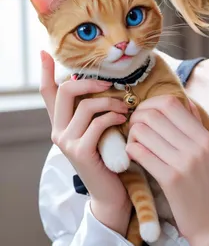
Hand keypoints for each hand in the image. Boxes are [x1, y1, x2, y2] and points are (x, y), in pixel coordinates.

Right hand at [40, 51, 131, 229]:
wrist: (110, 193)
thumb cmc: (109, 158)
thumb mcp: (100, 131)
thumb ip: (97, 112)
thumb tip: (105, 85)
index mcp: (61, 123)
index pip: (48, 92)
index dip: (45, 71)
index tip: (45, 52)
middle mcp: (57, 131)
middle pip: (65, 91)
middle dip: (90, 82)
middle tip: (110, 84)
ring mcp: (66, 141)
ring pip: (86, 106)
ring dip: (111, 102)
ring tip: (125, 107)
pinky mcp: (79, 151)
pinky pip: (97, 123)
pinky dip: (114, 117)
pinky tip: (124, 119)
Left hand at [126, 95, 208, 245]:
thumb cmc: (206, 187)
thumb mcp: (208, 153)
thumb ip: (196, 126)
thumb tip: (184, 100)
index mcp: (205, 137)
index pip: (171, 103)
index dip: (151, 104)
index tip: (145, 114)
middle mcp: (197, 146)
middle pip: (154, 114)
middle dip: (137, 118)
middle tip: (134, 129)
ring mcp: (184, 162)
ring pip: (143, 132)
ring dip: (132, 135)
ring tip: (134, 144)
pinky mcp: (170, 179)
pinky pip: (141, 153)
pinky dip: (131, 150)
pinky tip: (134, 156)